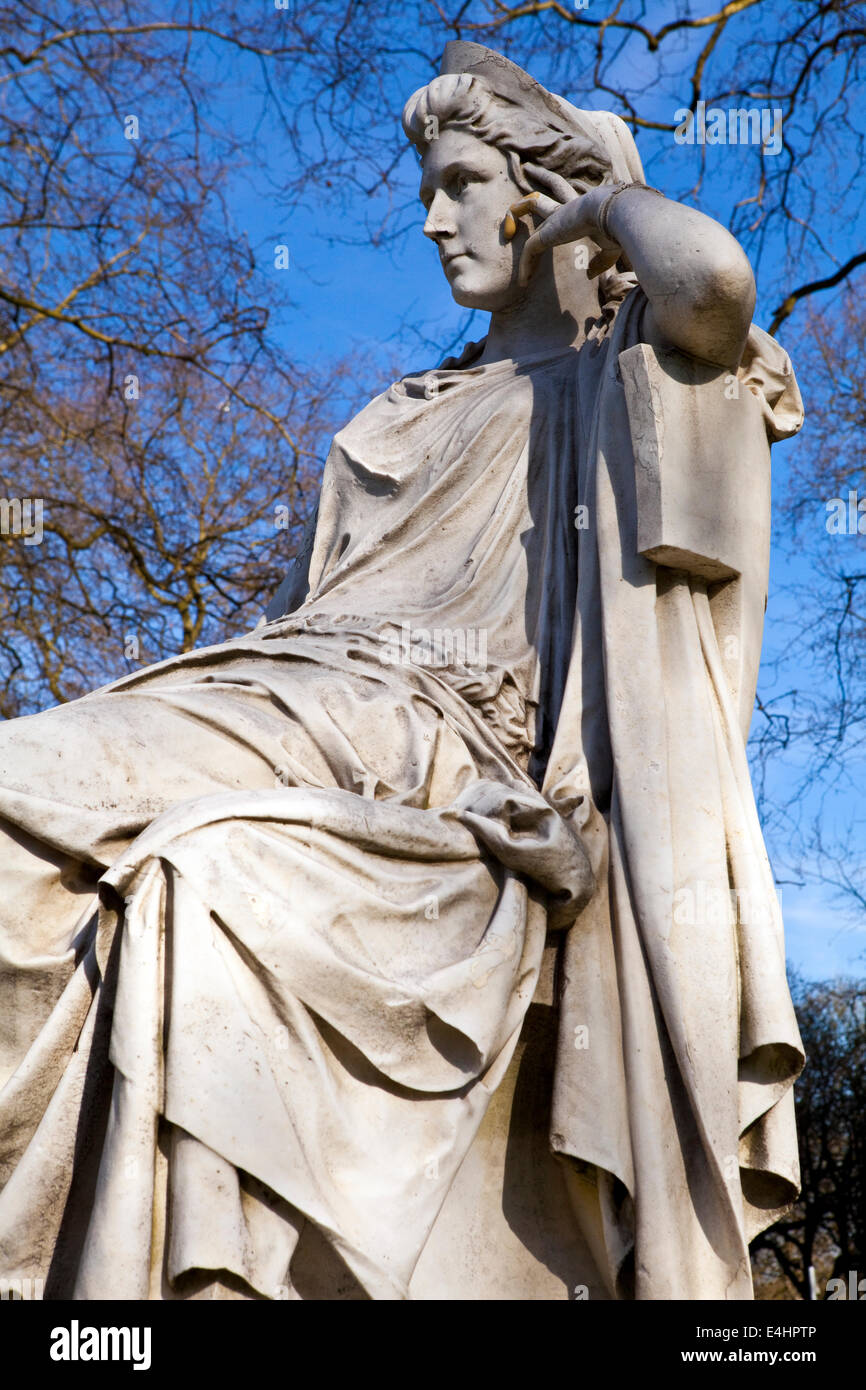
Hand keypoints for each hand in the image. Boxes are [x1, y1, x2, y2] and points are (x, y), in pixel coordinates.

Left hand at [505, 163, 621, 287]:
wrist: (616, 215)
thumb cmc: (618, 229)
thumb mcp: (610, 248)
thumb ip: (599, 261)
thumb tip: (590, 273)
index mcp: (582, 209)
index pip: (567, 193)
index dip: (559, 189)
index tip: (554, 185)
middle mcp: (566, 208)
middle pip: (546, 190)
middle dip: (537, 180)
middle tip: (528, 170)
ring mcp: (554, 218)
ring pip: (530, 207)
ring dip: (515, 214)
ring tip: (506, 230)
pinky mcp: (546, 234)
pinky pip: (529, 249)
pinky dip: (524, 266)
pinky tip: (523, 282)